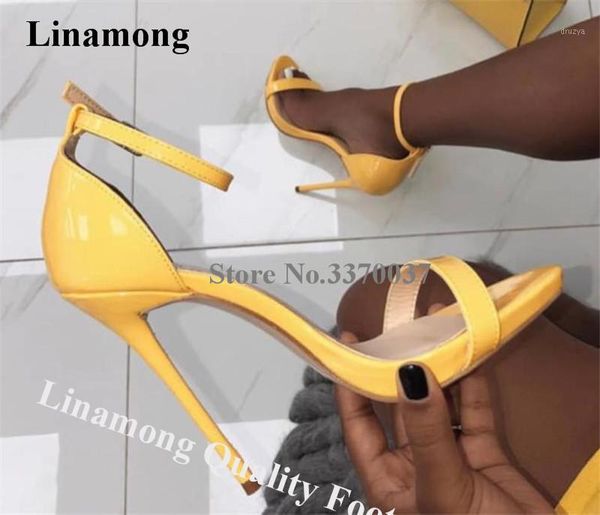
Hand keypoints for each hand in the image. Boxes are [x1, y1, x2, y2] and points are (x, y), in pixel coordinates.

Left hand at [335, 329, 554, 513]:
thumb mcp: (442, 489)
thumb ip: (426, 432)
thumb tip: (408, 374)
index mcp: (387, 482)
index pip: (359, 425)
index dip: (351, 384)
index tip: (350, 342)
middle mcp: (412, 467)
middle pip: (400, 409)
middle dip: (401, 369)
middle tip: (401, 327)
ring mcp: (449, 460)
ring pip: (439, 407)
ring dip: (440, 372)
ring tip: (438, 328)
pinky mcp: (484, 456)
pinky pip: (474, 414)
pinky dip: (473, 386)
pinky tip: (470, 355)